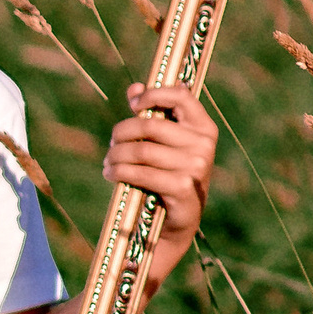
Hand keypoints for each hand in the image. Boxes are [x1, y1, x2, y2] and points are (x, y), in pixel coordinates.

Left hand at [104, 81, 216, 282]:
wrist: (172, 225)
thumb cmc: (166, 178)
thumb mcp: (162, 146)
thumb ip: (151, 115)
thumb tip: (135, 88)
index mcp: (204, 129)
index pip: (181, 96)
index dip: (153, 95)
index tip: (133, 104)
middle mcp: (204, 145)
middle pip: (150, 125)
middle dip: (122, 132)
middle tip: (111, 143)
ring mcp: (196, 168)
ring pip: (141, 150)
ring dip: (116, 155)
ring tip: (108, 162)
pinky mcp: (183, 189)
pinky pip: (141, 173)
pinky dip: (119, 172)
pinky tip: (111, 174)